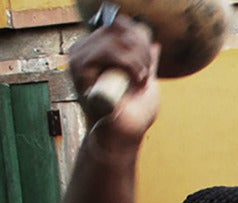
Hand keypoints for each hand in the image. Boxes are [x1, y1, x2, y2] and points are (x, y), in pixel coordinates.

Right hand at [71, 15, 158, 144]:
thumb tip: (153, 44)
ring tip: (141, 78)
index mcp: (97, 52)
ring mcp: (80, 58)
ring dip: (137, 59)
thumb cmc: (133, 114)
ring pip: (115, 39)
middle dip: (140, 50)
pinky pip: (108, 52)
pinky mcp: (79, 68)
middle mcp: (84, 51)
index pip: (118, 26)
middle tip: (146, 72)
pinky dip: (130, 64)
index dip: (139, 37)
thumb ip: (146, 62)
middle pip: (118, 29)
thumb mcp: (144, 80)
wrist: (124, 136)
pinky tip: (136, 79)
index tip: (148, 62)